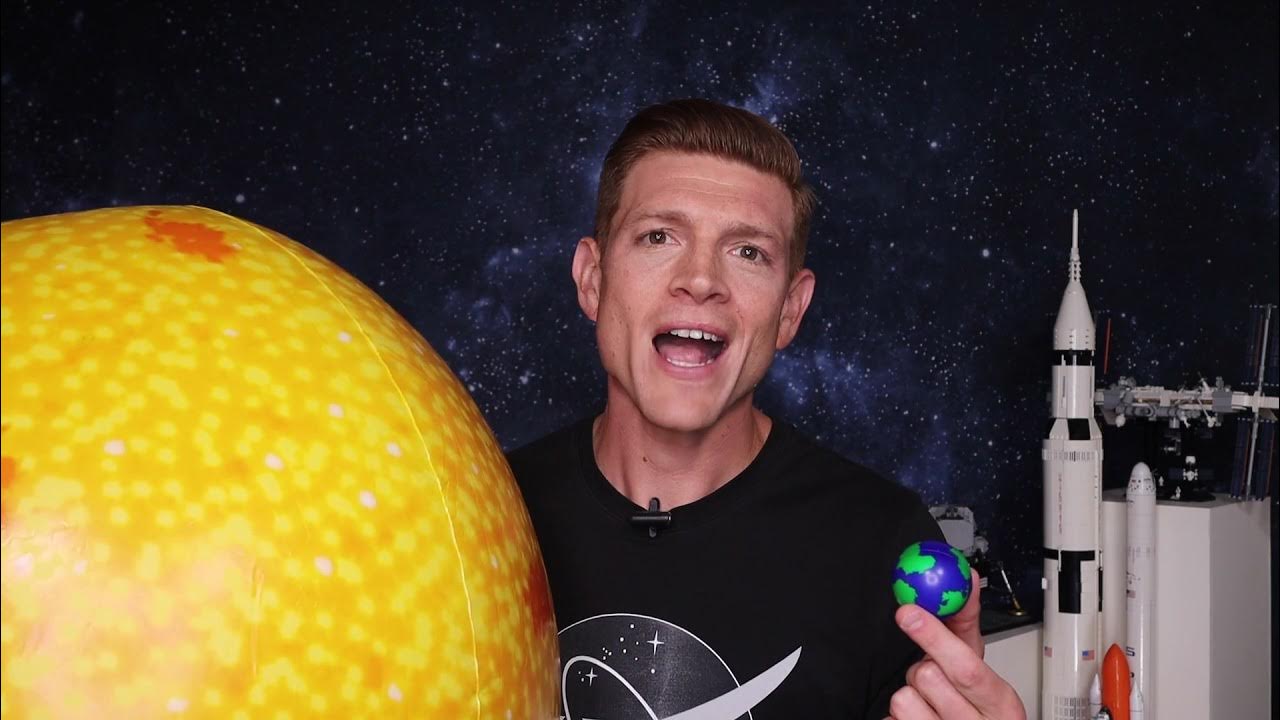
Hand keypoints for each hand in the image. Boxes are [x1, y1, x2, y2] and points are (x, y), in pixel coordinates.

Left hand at [887, 571, 1025, 718]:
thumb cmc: (978, 705)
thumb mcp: (980, 666)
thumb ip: (967, 622)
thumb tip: (967, 578)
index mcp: (1001, 704)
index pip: (967, 669)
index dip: (935, 637)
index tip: (909, 612)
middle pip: (929, 678)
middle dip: (921, 667)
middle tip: (929, 669)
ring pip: (904, 698)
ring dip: (909, 692)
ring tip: (926, 699)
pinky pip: (890, 718)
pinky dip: (896, 714)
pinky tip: (918, 715)